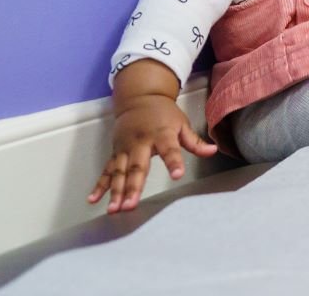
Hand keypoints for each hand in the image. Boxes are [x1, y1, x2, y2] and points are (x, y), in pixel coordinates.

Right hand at [87, 95, 217, 213]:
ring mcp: (125, 149)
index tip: (178, 174)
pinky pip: (106, 171)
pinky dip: (99, 186)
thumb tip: (214, 150)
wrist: (139, 98)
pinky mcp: (115, 153)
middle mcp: (140, 143)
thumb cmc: (164, 113)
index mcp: (161, 134)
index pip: (170, 149)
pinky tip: (93, 200)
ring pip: (119, 172)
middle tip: (131, 206)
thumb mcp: (182, 123)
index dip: (174, 162)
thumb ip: (195, 141)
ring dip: (115, 192)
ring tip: (114, 209)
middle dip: (133, 187)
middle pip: (137, 167)